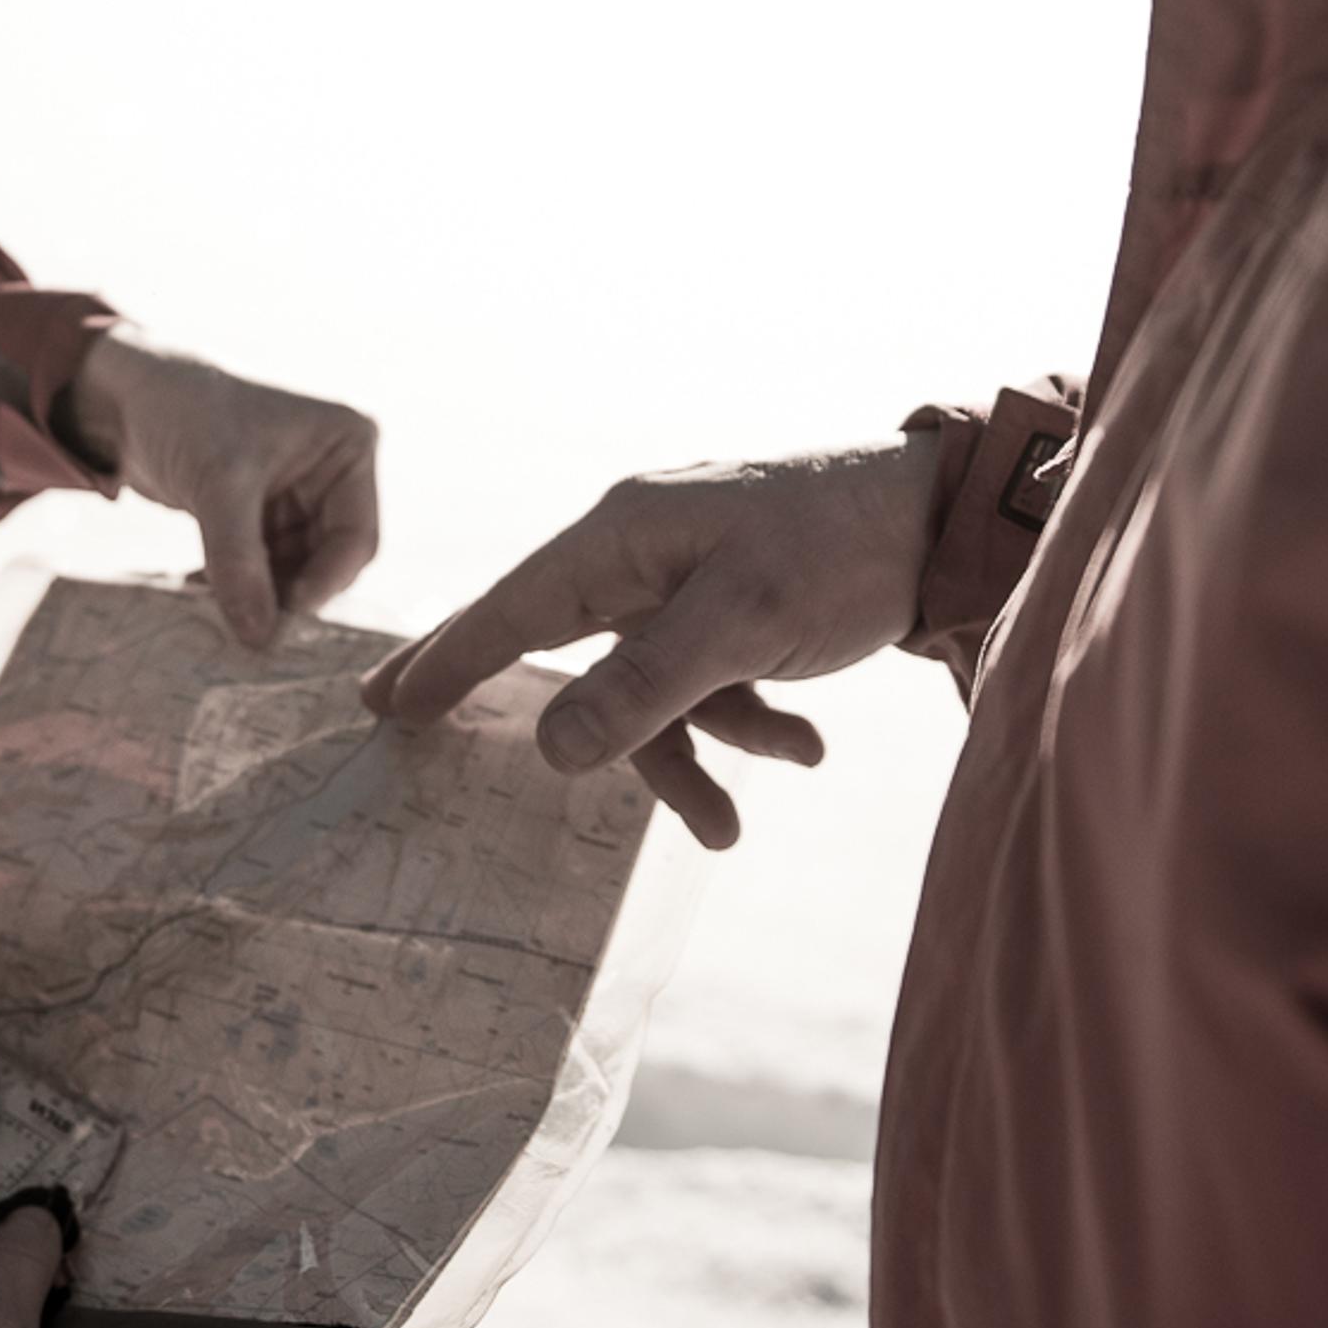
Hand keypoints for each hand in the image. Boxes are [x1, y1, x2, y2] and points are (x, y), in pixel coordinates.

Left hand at [61, 325, 381, 648]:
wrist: (124, 396)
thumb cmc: (184, 411)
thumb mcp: (219, 485)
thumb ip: (240, 562)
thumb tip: (260, 636)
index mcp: (346, 446)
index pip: (356, 537)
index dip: (325, 581)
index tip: (283, 614)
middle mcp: (330, 471)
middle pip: (327, 559)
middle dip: (288, 591)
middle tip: (250, 628)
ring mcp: (295, 494)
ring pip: (293, 569)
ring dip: (259, 594)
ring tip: (217, 608)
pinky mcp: (259, 512)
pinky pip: (262, 565)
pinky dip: (237, 583)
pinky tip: (200, 591)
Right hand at [356, 435, 941, 847]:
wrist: (944, 521)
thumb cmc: (839, 548)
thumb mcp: (741, 623)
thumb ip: (644, 688)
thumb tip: (549, 747)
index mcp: (624, 535)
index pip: (514, 604)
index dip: (447, 657)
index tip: (383, 703)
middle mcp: (645, 555)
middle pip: (571, 653)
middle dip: (556, 722)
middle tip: (430, 739)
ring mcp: (691, 584)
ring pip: (654, 692)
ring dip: (700, 752)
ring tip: (752, 805)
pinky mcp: (739, 610)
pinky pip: (713, 686)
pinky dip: (750, 725)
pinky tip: (807, 749)